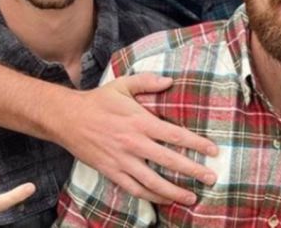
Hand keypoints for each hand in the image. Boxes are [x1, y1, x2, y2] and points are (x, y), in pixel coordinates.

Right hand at [54, 74, 217, 205]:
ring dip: (174, 191)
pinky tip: (165, 200)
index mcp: (140, 121)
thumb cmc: (98, 100)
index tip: (213, 150)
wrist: (66, 118)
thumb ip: (147, 82)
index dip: (197, 143)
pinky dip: (151, 196)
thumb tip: (170, 81)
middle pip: (169, 161)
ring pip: (153, 181)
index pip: (175, 135)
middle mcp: (133, 143)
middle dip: (193, 170)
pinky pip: (134, 188)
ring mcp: (122, 160)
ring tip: (192, 197)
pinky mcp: (111, 172)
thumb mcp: (122, 85)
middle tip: (211, 178)